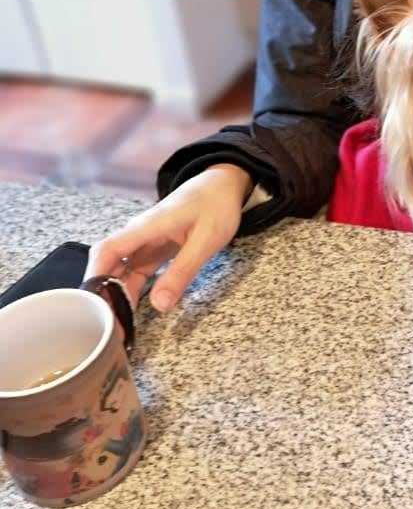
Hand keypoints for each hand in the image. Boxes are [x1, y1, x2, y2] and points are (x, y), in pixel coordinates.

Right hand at [84, 164, 252, 311]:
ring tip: (115, 323)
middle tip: (104, 325)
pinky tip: (130, 306)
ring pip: (121, 268)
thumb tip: (159, 304)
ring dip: (116, 294)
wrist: (224, 183)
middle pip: (109, 262)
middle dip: (103, 293)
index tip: (91, 304)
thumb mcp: (206, 240)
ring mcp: (146, 240)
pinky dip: (131, 287)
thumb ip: (182, 271)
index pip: (108, 251)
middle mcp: (140, 233)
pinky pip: (135, 269)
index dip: (95, 276)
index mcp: (147, 227)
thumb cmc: (216, 204)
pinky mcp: (154, 246)